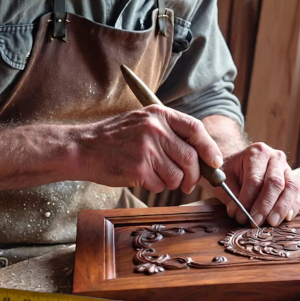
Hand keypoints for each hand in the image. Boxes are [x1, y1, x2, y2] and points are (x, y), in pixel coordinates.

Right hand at [73, 105, 223, 194]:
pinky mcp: (138, 169)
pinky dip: (156, 187)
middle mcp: (155, 129)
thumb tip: (203, 155)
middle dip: (194, 176)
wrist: (84, 147)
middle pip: (191, 157)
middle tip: (189, 183)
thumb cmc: (116, 138)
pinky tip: (143, 178)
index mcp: (159, 114)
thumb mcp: (143, 122)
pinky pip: (160, 185)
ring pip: (177, 175)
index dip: (210, 148)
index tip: (215, 162)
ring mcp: (146, 149)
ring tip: (158, 177)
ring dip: (172, 183)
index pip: (196, 129)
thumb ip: (170, 132)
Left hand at [220, 142, 299, 226]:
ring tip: (271, 222)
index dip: (247, 199)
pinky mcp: (293, 180)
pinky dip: (293, 206)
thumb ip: (228, 194)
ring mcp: (287, 168)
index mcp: (256, 152)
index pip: (254, 179)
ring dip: (281, 208)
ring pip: (291, 188)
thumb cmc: (232, 171)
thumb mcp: (225, 178)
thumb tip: (236, 211)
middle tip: (255, 222)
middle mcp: (275, 157)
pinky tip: (286, 218)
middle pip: (275, 182)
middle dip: (265, 205)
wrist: (242, 163)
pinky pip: (297, 194)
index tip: (240, 216)